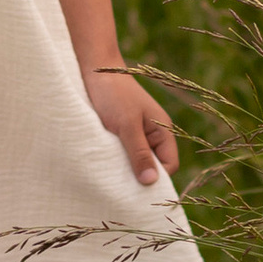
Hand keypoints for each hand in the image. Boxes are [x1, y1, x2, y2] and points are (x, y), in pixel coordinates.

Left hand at [89, 64, 178, 186]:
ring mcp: (136, 134)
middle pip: (153, 166)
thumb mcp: (127, 125)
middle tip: (121, 188)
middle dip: (140, 176)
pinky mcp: (119, 134)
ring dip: (125, 169)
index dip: (157, 179)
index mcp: (163, 130)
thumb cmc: (114, 94)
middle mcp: (152, 135)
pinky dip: (115, 161)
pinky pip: (123, 155)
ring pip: (136, 162)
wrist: (93, 70)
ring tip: (111, 176)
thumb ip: (139, 153)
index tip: (137, 190)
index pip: (169, 165)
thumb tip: (151, 182)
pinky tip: (104, 165)